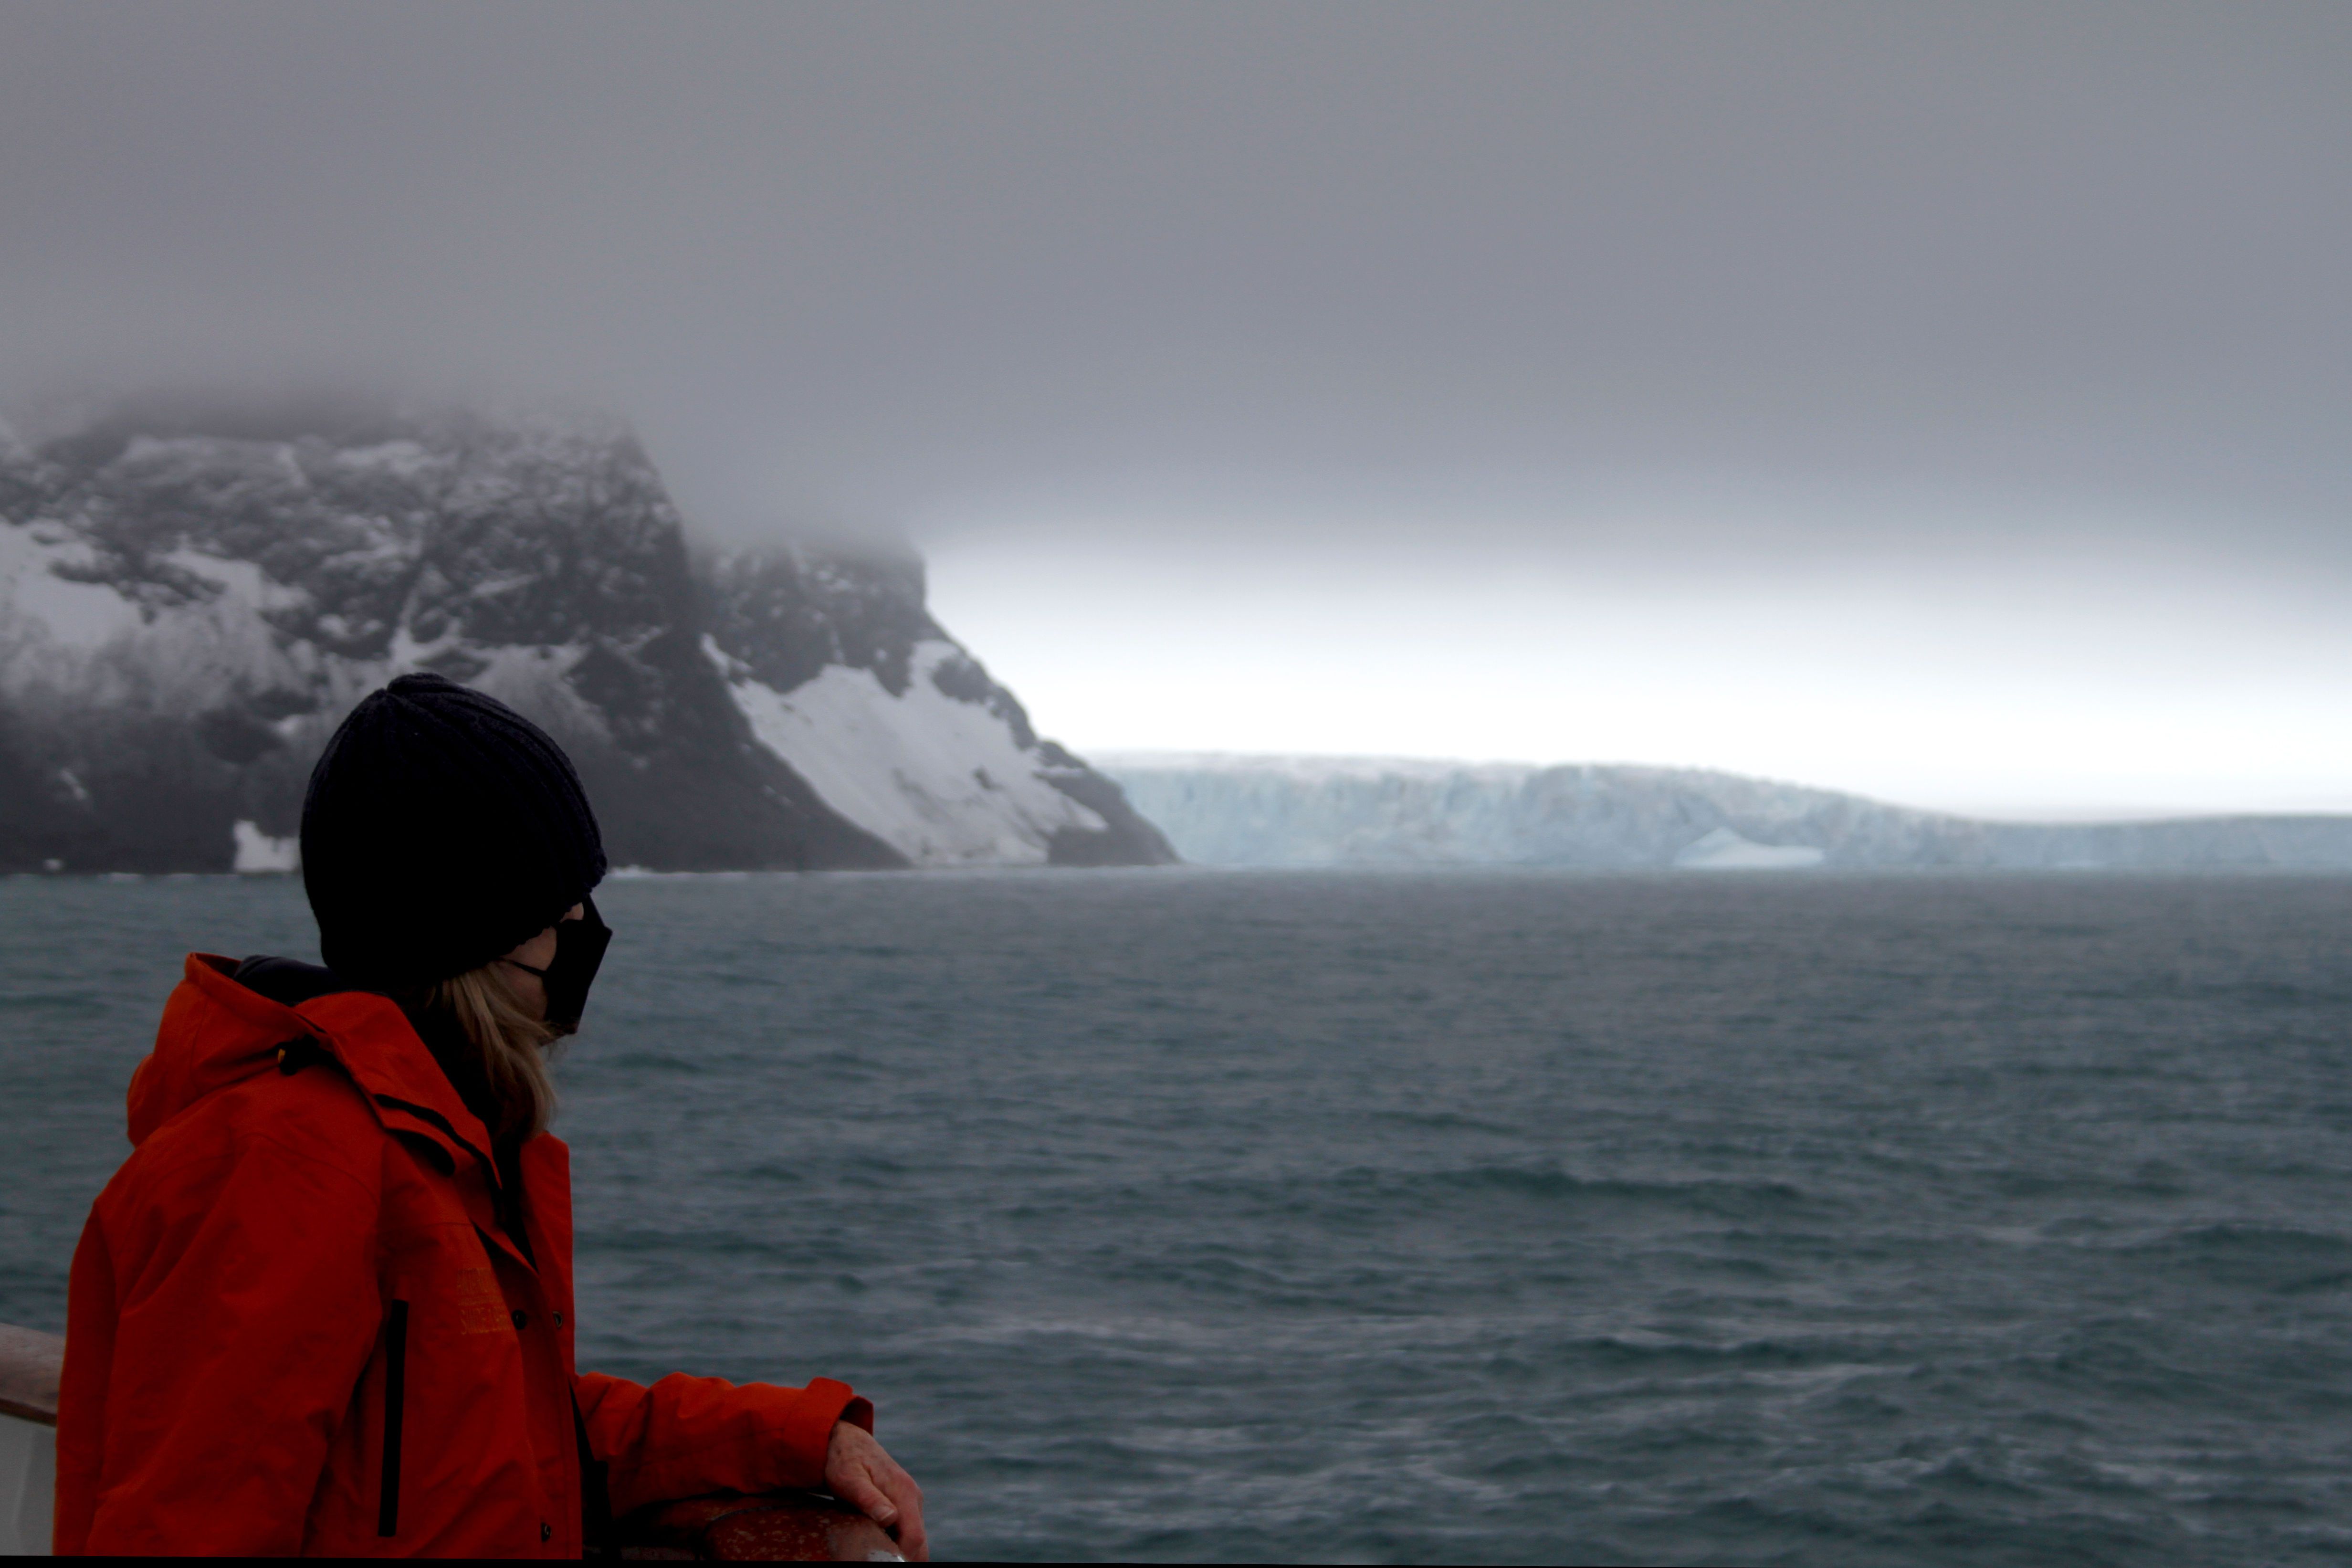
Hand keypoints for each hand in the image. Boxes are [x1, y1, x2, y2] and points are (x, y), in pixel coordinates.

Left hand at [824, 1420, 927, 1560]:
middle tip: (877, 1560)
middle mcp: (913, 1497)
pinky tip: (876, 1543)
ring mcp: (910, 1501)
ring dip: (899, 1550)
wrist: (847, 1440)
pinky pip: (906, 1530)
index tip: (881, 1561)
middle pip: (919, 1542)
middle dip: (903, 1556)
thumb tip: (890, 1518)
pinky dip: (895, 1542)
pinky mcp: (903, 1504)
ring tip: (874, 1553)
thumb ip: (869, 1498)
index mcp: (904, 1492)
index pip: (914, 1537)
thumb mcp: (849, 1479)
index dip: (901, 1557)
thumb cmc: (844, 1459)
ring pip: (914, 1538)